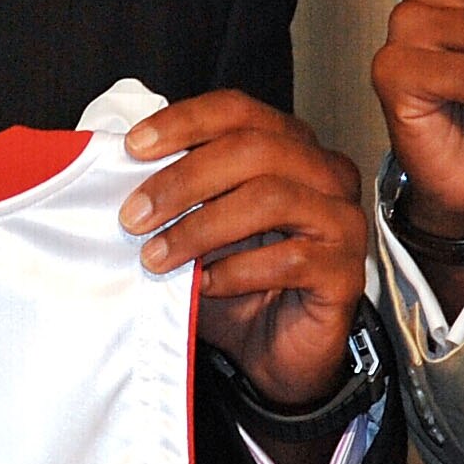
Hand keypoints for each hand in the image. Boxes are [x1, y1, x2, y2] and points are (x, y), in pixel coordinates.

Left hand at [121, 92, 370, 410]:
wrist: (271, 353)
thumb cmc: (233, 280)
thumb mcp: (194, 224)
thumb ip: (172, 188)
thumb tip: (115, 160)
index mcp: (289, 146)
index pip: (239, 111)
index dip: (185, 122)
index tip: (133, 147)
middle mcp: (325, 173)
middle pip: (255, 148)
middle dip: (184, 180)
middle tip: (133, 216)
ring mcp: (342, 221)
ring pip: (272, 198)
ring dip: (201, 228)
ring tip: (156, 257)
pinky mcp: (347, 271)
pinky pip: (292, 258)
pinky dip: (238, 270)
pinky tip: (206, 284)